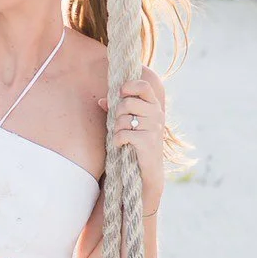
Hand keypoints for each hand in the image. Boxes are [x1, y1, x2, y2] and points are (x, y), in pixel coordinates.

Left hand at [99, 73, 165, 212]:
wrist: (147, 171)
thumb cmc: (136, 143)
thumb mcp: (129, 124)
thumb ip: (116, 110)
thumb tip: (100, 101)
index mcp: (154, 106)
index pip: (144, 86)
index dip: (129, 86)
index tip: (121, 94)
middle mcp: (157, 114)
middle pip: (128, 102)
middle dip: (117, 114)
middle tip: (120, 124)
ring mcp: (154, 127)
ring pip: (123, 119)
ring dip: (116, 129)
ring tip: (122, 137)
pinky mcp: (148, 141)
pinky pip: (123, 134)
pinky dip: (117, 140)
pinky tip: (121, 145)